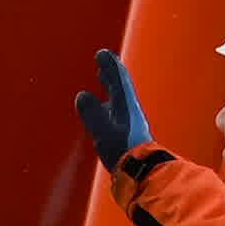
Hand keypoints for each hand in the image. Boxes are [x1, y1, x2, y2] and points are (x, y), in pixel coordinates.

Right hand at [76, 48, 154, 173]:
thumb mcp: (102, 130)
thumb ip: (92, 113)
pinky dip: (108, 103)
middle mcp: (130, 111)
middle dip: (111, 74)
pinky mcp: (127, 134)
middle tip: (103, 63)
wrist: (141, 172)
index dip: (110, 66)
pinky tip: (103, 109)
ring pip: (120, 98)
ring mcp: (130, 122)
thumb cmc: (123, 150)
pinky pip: (116, 111)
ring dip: (111, 87)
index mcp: (126, 106)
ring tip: (103, 79)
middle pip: (121, 87)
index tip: (102, 53)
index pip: (119, 80)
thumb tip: (83, 96)